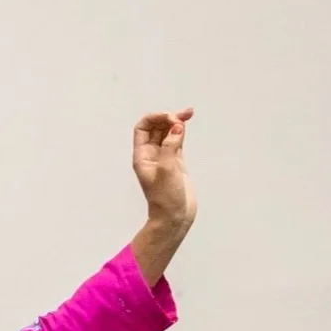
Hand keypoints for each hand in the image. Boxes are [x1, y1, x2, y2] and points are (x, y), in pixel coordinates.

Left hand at [132, 107, 195, 224]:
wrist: (174, 216)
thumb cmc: (166, 199)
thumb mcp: (167, 170)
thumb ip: (170, 147)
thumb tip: (176, 126)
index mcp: (142, 157)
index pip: (142, 129)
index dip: (154, 119)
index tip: (171, 118)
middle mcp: (151, 155)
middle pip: (155, 128)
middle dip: (167, 118)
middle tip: (182, 117)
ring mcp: (164, 158)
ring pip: (167, 133)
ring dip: (175, 122)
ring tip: (188, 113)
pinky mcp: (176, 162)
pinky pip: (176, 141)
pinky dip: (181, 131)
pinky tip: (186, 124)